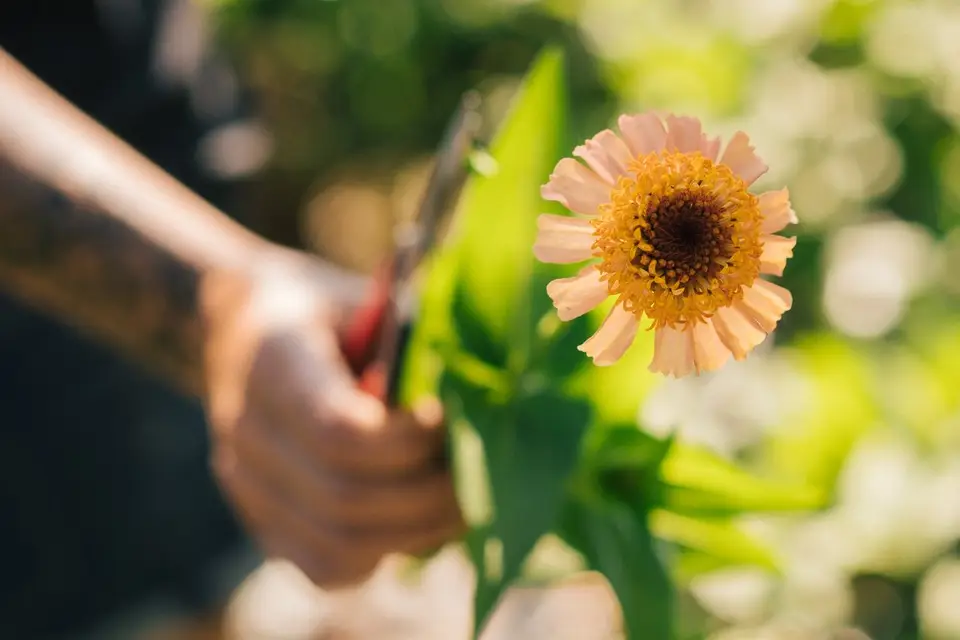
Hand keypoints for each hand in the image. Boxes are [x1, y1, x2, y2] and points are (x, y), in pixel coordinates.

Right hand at [198, 250, 462, 587]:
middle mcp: (247, 430)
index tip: (451, 419)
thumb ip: (412, 338)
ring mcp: (246, 486)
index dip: (409, 441)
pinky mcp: (262, 523)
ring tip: (468, 504)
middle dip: (430, 496)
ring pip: (338, 547)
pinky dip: (387, 553)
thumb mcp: (364, 300)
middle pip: (344, 499)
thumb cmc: (325, 310)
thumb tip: (482, 382)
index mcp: (272, 360)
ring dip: (418, 533)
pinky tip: (426, 522)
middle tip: (486, 474)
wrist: (242, 328)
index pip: (336, 429)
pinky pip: (328, 567)